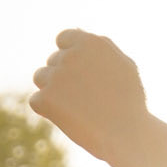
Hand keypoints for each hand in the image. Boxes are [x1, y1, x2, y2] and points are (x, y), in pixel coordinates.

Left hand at [30, 29, 146, 161]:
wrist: (125, 133)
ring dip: (52, 89)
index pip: (64, 38)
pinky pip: (37, 101)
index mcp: (90, 42)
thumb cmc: (128, 101)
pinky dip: (49, 110)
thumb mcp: (123, 65)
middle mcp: (71, 55)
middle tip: (87, 97)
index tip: (79, 72)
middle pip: (53, 61)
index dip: (69, 55)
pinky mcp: (45, 98)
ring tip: (77, 106)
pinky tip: (70, 118)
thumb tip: (78, 32)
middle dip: (65, 76)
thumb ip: (100, 47)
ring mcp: (56, 76)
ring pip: (41, 77)